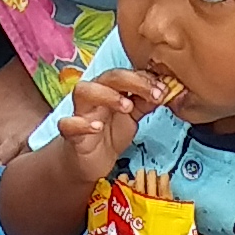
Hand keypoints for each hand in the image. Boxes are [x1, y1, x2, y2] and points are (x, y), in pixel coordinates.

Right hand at [49, 64, 172, 183]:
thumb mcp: (132, 117)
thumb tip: (168, 89)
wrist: (88, 161)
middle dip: (131, 80)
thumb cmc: (109, 133)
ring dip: (106, 94)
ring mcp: (81, 113)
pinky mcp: (71, 133)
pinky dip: (81, 123)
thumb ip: (145, 102)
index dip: (145, 78)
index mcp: (110, 89)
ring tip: (127, 106)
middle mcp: (94, 96)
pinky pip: (67, 123)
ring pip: (83, 91)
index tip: (164, 89)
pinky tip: (97, 127)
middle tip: (152, 94)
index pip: (127, 74)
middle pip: (107, 76)